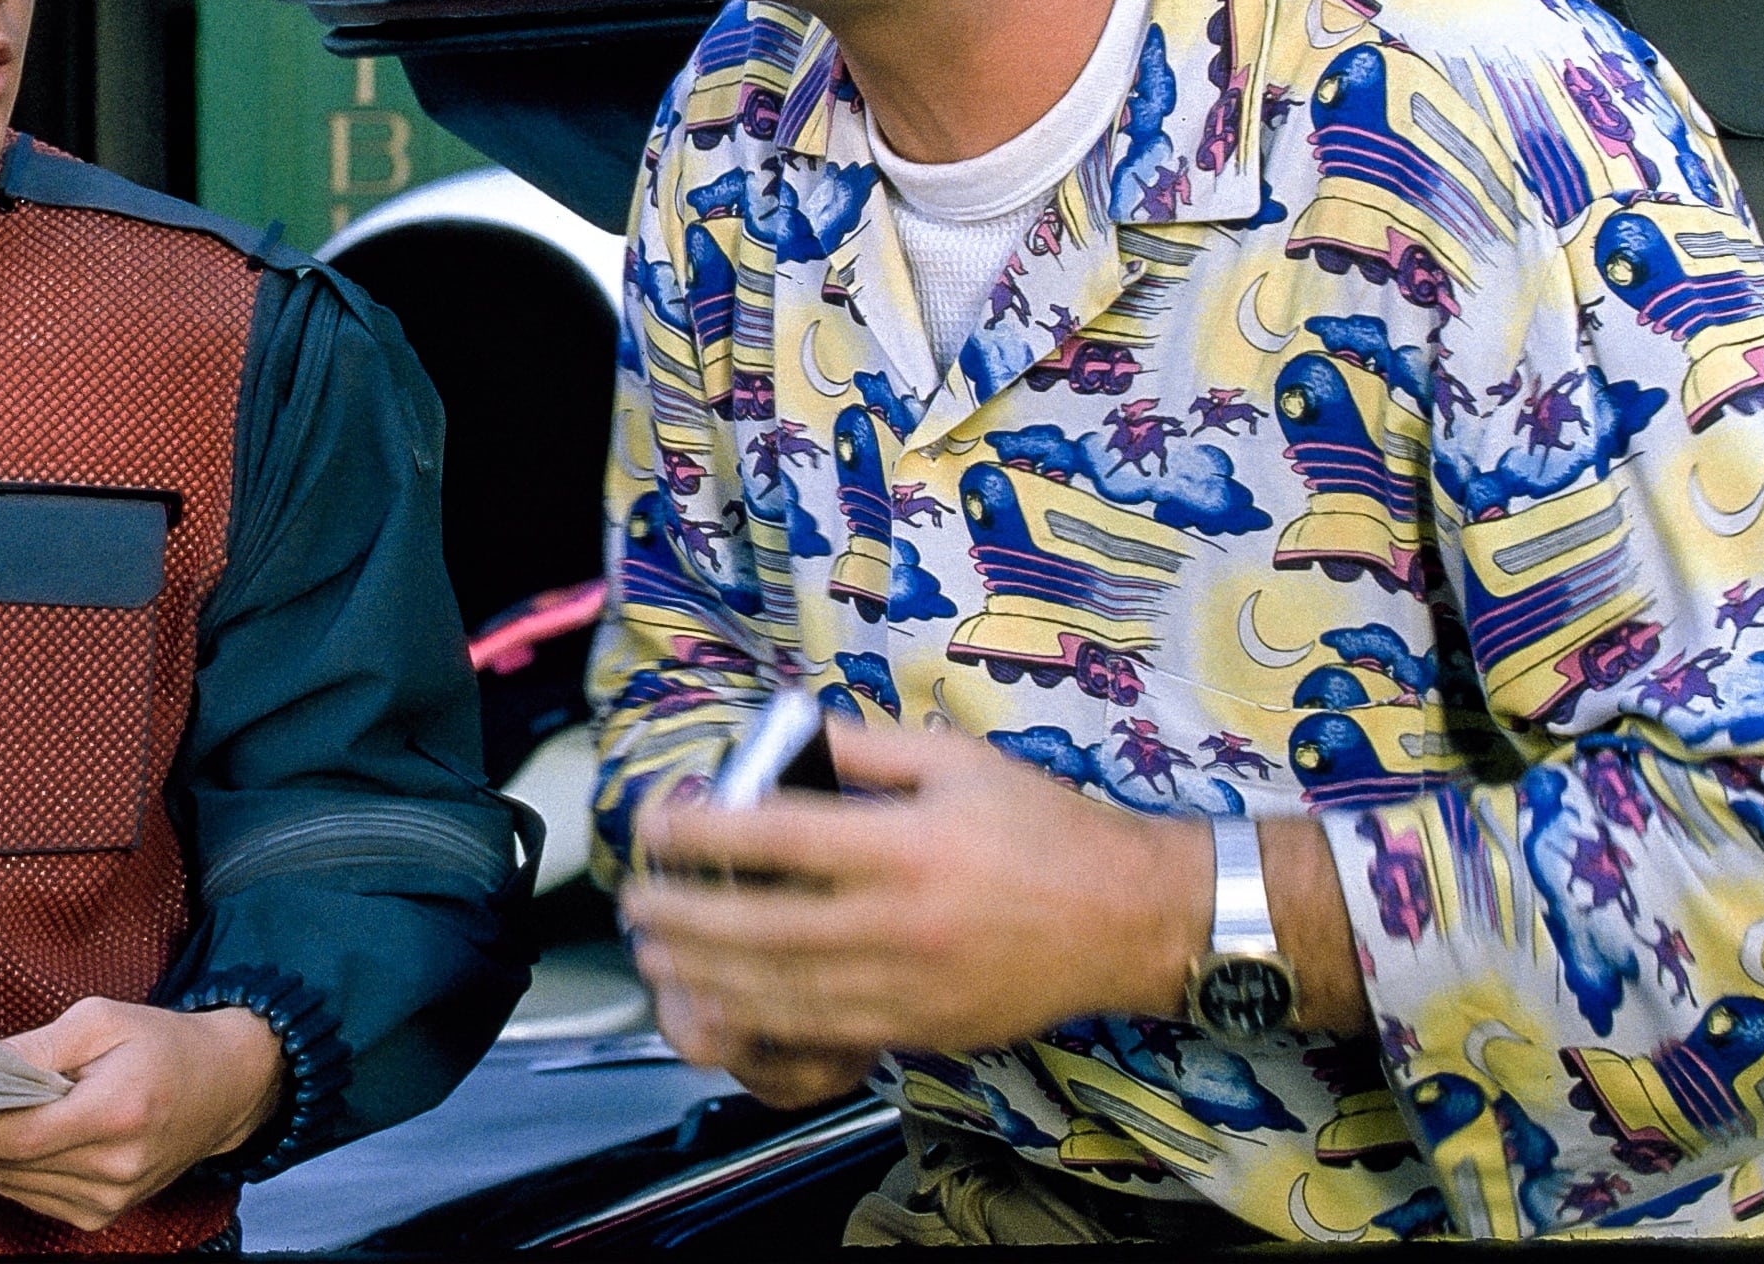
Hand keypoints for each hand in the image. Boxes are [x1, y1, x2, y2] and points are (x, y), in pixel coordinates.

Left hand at [0, 998, 284, 1230]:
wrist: (223, 1089)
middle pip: (5, 1162)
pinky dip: (4, 1167)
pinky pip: (30, 1195)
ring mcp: (108, 1200)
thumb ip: (36, 1045)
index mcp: (115, 1113)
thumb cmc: (162, 1044)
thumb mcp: (101, 1019)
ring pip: (10, 1183)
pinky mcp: (101, 1215)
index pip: (13, 1135)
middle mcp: (112, 1169)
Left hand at [620, 721, 1210, 1074]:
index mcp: (906, 844)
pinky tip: (719, 1002)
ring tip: (655, 954)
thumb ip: (863, 749)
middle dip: (683, 916)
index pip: (776, 838)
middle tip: (633, 902)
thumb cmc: (1045, 829)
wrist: (1130, 919)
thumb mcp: (957, 761)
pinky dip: (758, 1020)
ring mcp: (909, 985)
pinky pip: (823, 1031)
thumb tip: (785, 733)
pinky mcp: (920, 1029)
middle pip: (760, 926)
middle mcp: (900, 920)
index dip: (702, 834)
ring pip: (780, 990)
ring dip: (703, 974)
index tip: (657, 827)